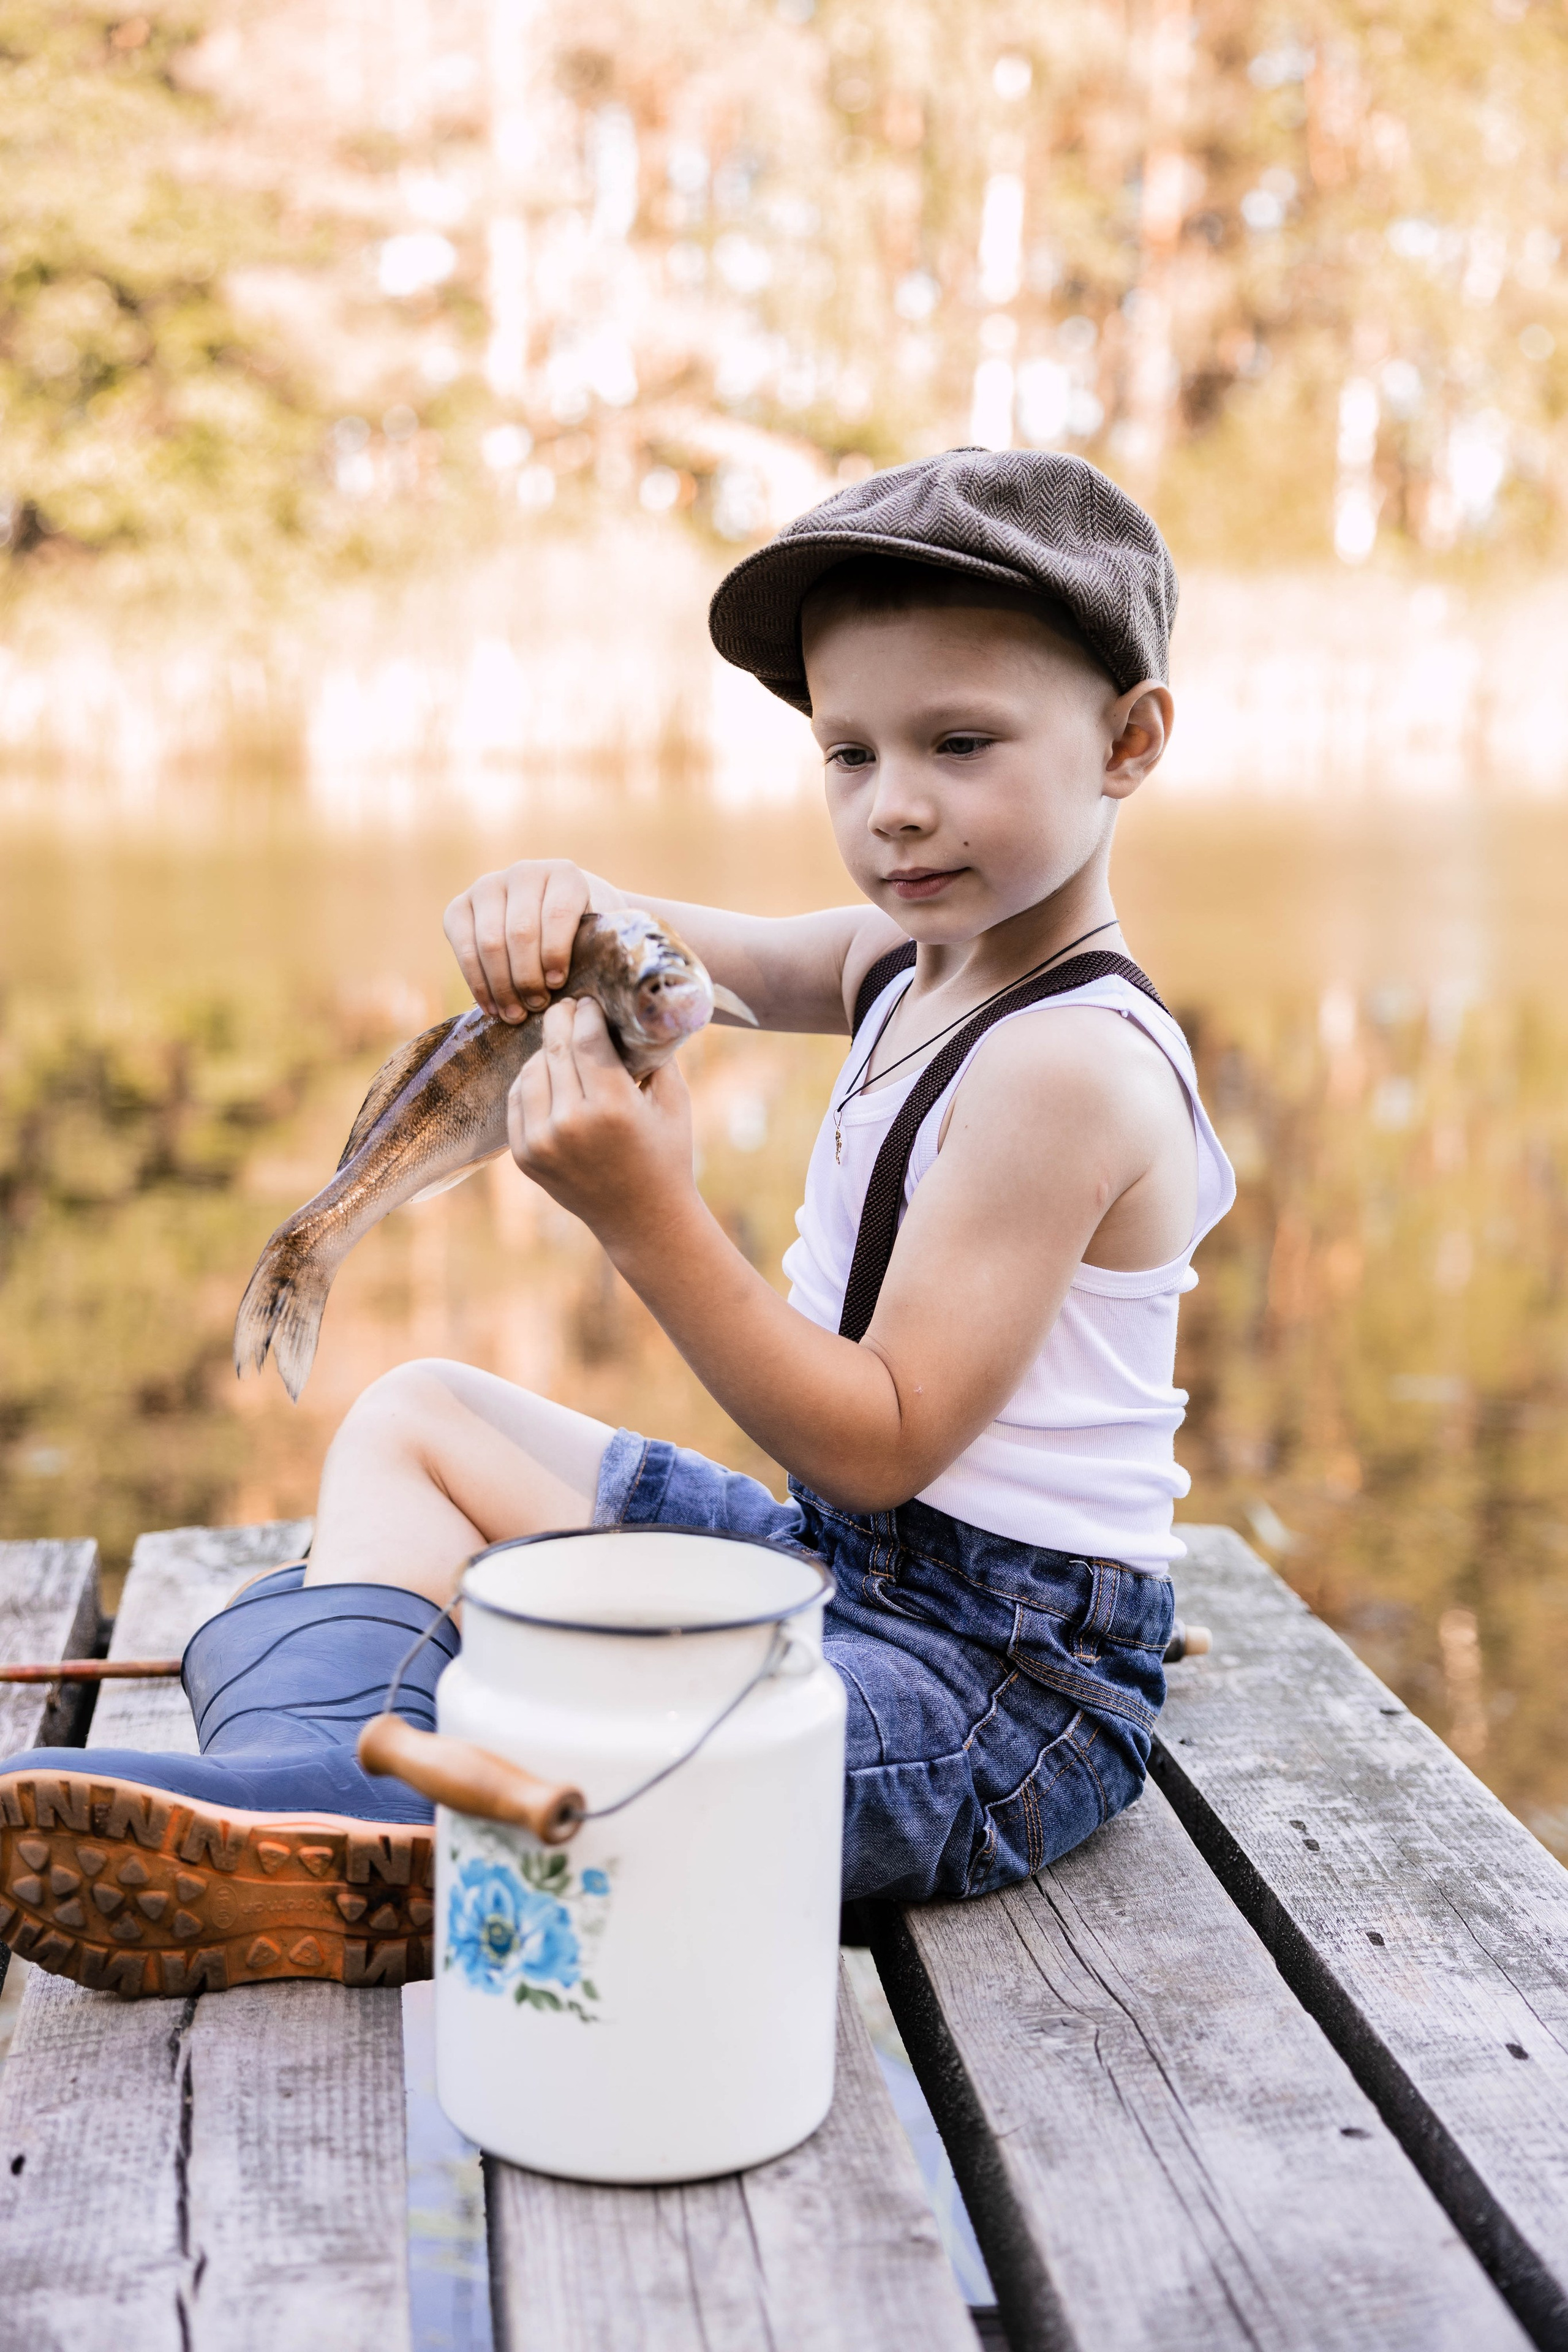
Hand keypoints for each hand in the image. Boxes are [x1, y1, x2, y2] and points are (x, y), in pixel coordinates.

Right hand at [444, 859, 625, 1021]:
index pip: (556, 914)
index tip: (558, 986)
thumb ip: (610, 952)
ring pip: (489, 942)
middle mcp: (524, 872)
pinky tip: (492, 1007)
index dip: (556, 954)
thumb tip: (627, 989)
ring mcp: (488, 886)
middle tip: (536, 1007)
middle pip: (520, 931)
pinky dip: (477, 982)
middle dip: (527, 976)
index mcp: (565, 875)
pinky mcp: (459, 907)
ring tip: (515, 1015)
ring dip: (502, 985)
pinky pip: (462, 948)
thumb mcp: (602, 937)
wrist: (554, 920)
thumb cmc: (585, 937)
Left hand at [508, 998, 696, 1243]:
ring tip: (562, 1042)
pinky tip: (548, 1073)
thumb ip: (656, 1055)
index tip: (591, 999)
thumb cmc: (666, 1155)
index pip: (586, 1037)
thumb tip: (638, 1010)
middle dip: (561, 1020)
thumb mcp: (673, 1101)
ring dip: (545, 1050)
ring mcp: (542, 1142)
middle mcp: (571, 1123)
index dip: (586, 1011)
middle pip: (555, 1048)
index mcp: (613, 1107)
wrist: (643, 1220)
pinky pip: (517, 1100)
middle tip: (569, 1005)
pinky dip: (530, 1080)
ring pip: (531, 1070)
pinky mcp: (524, 1156)